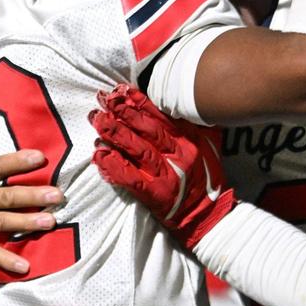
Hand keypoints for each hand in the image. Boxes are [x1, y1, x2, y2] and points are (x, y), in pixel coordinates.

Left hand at [89, 84, 234, 248]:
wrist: (207, 214)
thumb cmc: (204, 176)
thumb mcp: (207, 145)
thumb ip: (192, 124)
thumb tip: (174, 100)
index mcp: (190, 139)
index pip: (162, 116)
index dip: (140, 102)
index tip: (122, 90)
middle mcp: (179, 154)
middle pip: (147, 129)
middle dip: (124, 112)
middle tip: (104, 99)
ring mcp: (167, 175)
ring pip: (138, 149)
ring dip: (115, 134)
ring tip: (98, 120)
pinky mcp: (155, 194)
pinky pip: (131, 178)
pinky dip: (114, 166)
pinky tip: (100, 155)